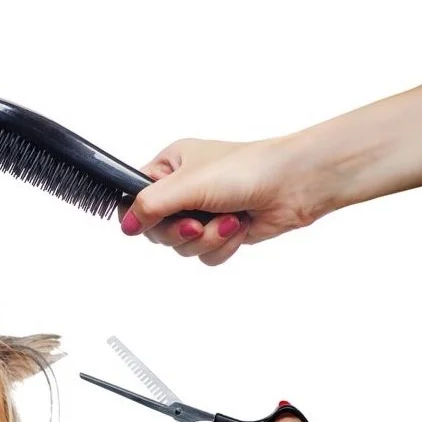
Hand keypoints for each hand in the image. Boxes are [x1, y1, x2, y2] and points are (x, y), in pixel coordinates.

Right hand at [118, 136, 322, 264]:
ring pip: (181, 246)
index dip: (140, 216)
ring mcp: (202, 212)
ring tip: (229, 219)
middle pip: (157, 230)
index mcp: (170, 167)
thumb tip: (125, 225)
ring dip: (206, 238)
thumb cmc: (249, 169)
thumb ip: (150, 205)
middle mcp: (183, 190)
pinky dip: (221, 246)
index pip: (134, 197)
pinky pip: (203, 255)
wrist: (295, 184)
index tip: (154, 222)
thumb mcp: (188, 184)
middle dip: (181, 231)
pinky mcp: (220, 232)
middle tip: (198, 222)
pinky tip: (238, 226)